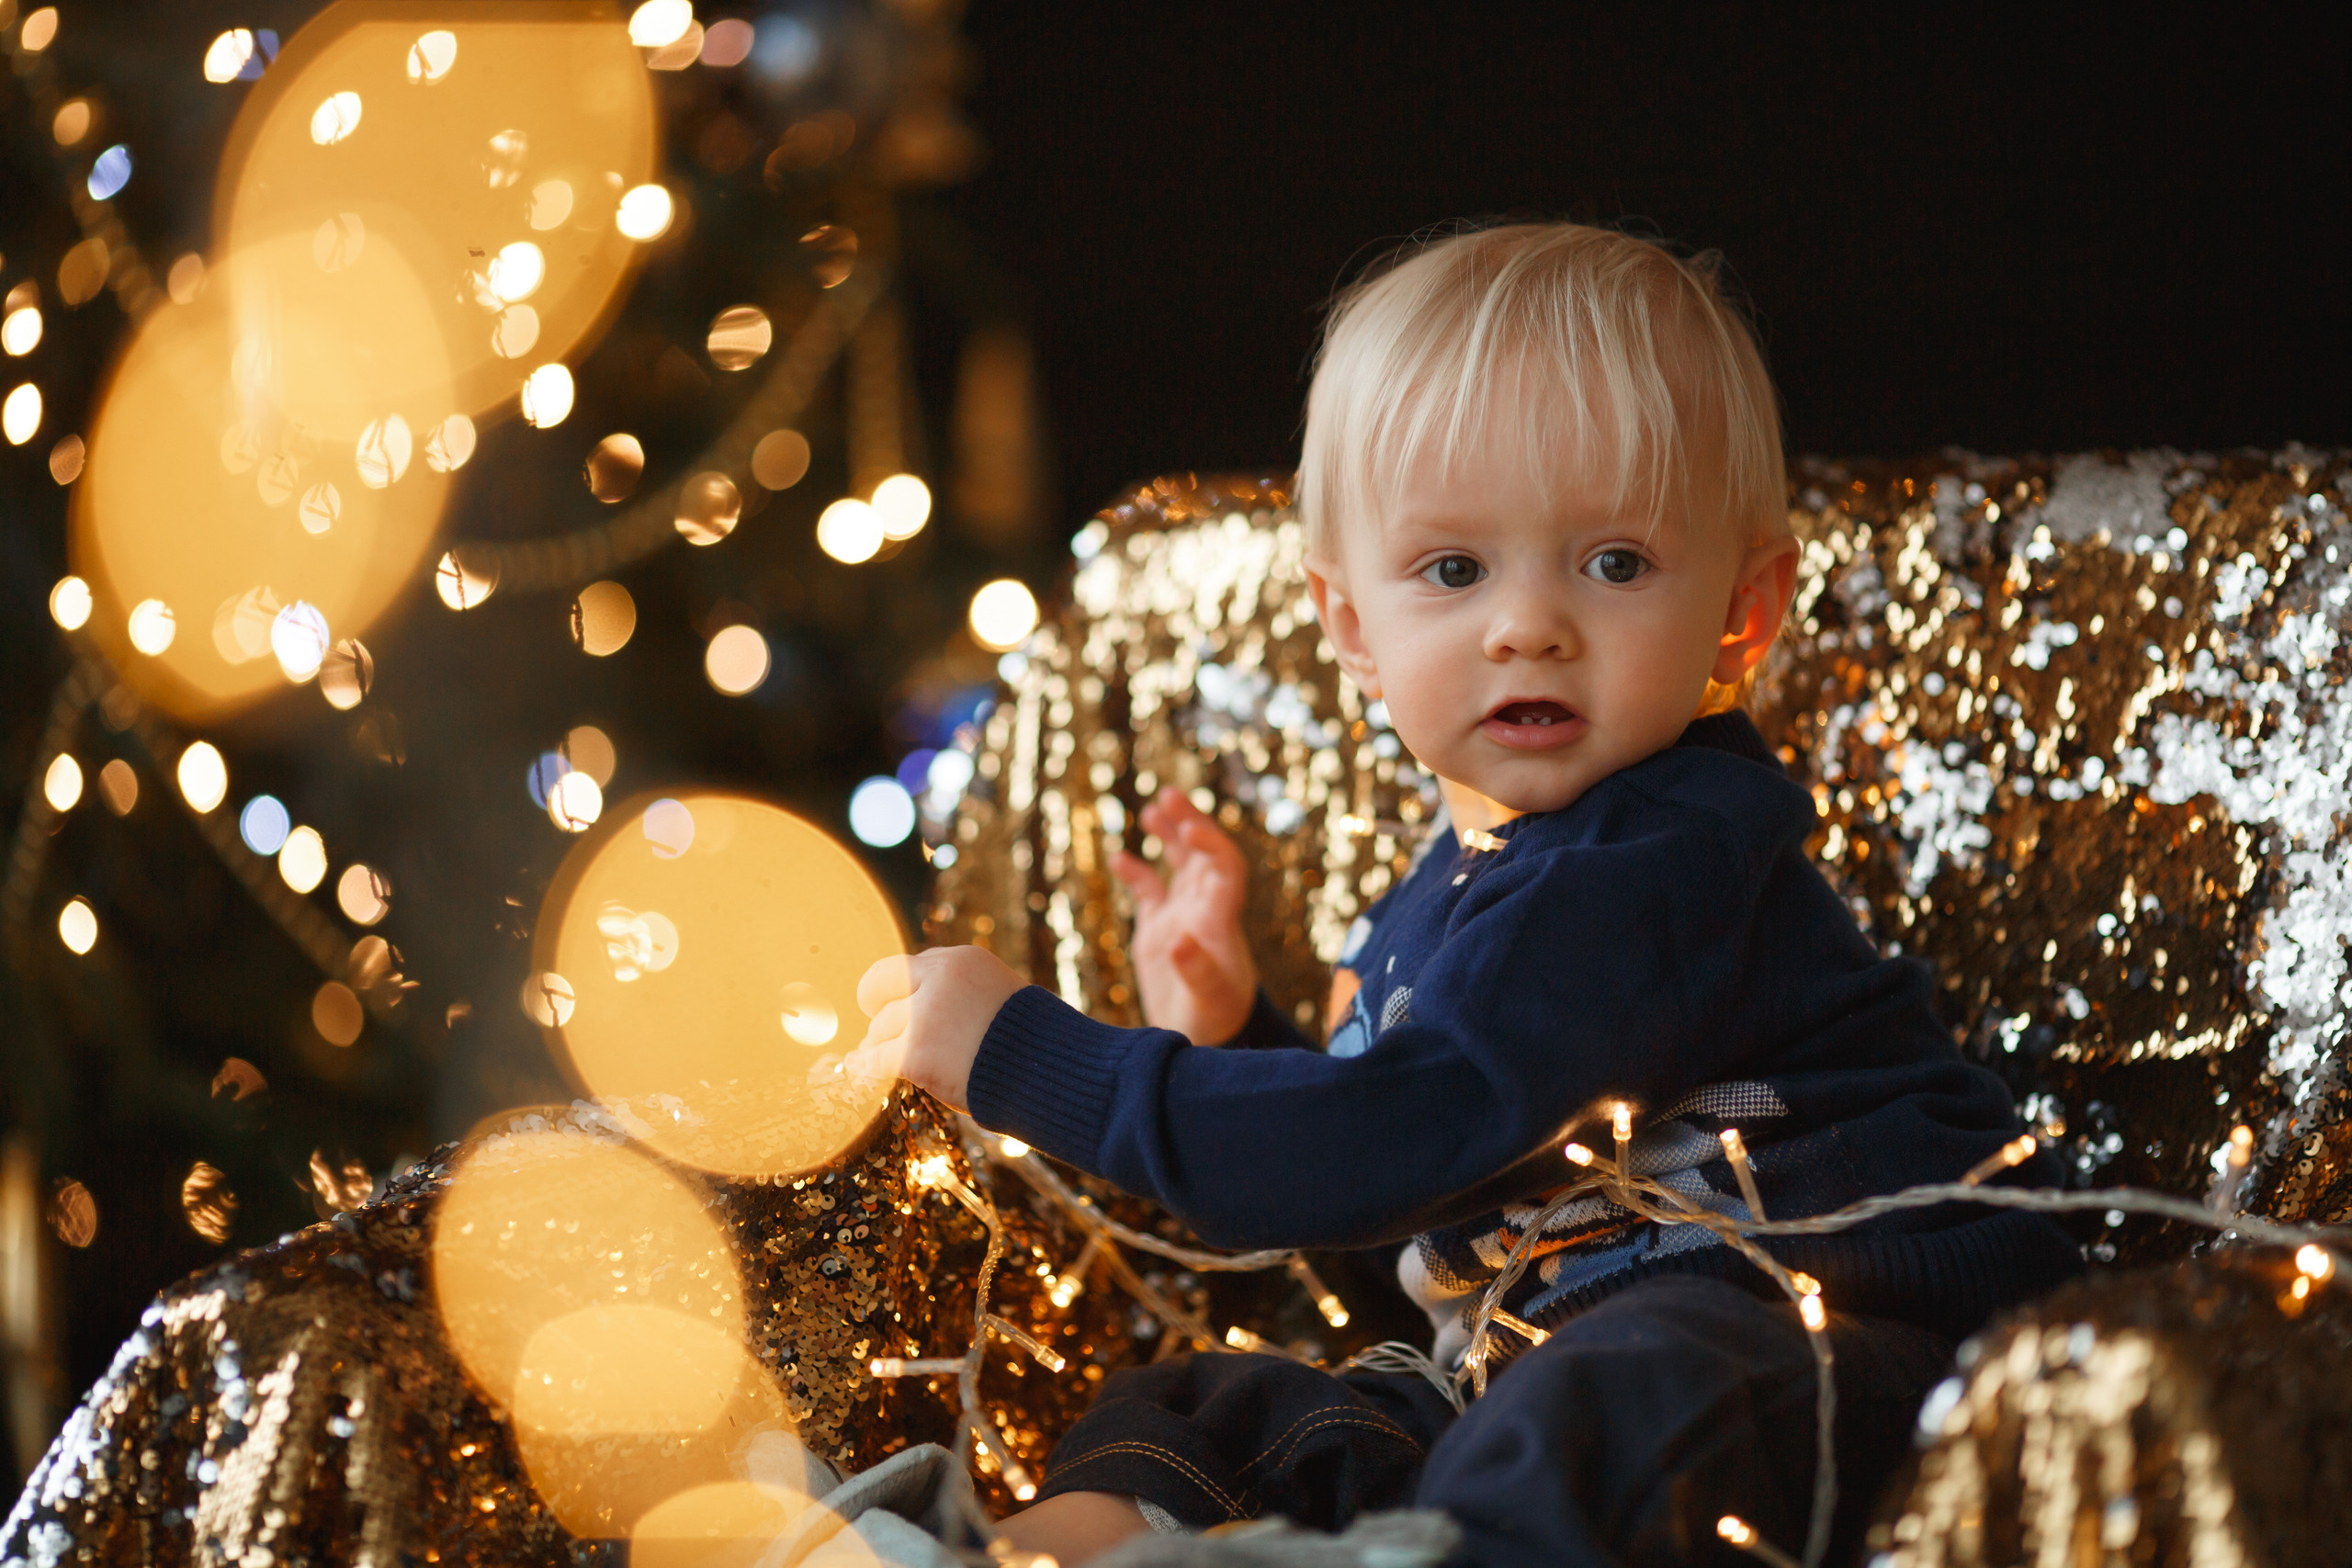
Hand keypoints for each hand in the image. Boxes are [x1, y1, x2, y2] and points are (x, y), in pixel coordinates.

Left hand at [844, 945, 1025, 1112]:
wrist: (1048, 1075)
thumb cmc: (1029, 1043)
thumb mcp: (998, 996)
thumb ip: (958, 993)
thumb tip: (910, 1010)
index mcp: (962, 961)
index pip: (908, 968)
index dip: (894, 990)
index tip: (886, 1003)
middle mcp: (939, 980)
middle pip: (882, 991)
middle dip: (877, 1012)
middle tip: (874, 1032)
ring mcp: (925, 1017)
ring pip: (878, 1030)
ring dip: (880, 1046)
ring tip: (886, 1060)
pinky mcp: (915, 1054)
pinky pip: (874, 1060)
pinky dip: (866, 1067)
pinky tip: (860, 1069)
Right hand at [1109, 788, 1257, 1044]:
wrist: (1203, 1044)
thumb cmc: (1214, 1023)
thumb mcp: (1209, 1001)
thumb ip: (1197, 970)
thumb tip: (1178, 939)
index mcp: (1221, 920)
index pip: (1225, 867)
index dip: (1210, 844)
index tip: (1188, 828)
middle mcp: (1206, 911)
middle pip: (1204, 855)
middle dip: (1190, 823)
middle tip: (1168, 796)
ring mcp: (1183, 917)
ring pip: (1180, 865)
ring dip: (1170, 836)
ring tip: (1152, 808)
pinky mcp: (1159, 931)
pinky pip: (1150, 892)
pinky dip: (1137, 873)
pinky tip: (1119, 858)